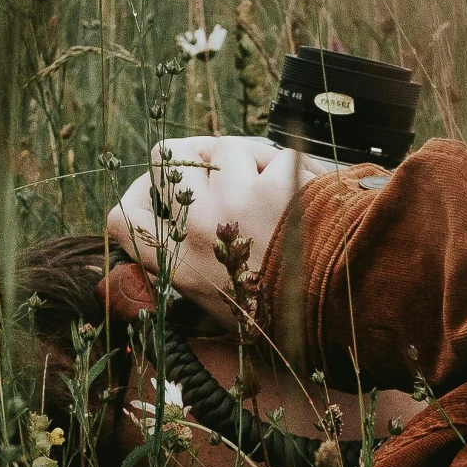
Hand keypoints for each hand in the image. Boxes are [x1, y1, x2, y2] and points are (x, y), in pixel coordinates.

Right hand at [107, 135, 319, 324]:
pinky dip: (296, 169)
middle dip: (195, 152)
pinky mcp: (274, 186)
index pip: (124, 217)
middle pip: (166, 159)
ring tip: (280, 190)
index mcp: (178, 266)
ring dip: (253, 158)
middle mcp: (196, 231)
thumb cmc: (287, 319)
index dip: (138, 193)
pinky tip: (311, 194)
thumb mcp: (222, 311)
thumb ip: (194, 274)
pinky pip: (277, 156)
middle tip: (224, 166)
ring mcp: (233, 204)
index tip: (160, 191)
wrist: (343, 315)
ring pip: (225, 146)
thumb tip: (176, 240)